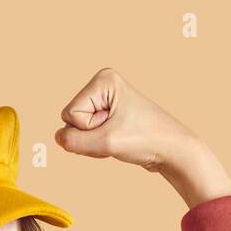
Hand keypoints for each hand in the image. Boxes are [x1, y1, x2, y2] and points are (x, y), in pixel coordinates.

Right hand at [54, 67, 196, 173]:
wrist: (173, 150)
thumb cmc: (146, 140)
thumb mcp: (105, 143)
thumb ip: (73, 141)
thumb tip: (58, 137)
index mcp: (103, 80)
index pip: (71, 114)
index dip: (89, 129)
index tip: (115, 128)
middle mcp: (103, 86)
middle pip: (72, 120)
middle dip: (90, 136)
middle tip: (117, 136)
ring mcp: (105, 101)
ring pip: (78, 130)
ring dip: (95, 143)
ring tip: (120, 139)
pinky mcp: (108, 116)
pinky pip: (88, 136)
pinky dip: (100, 146)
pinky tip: (118, 142)